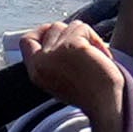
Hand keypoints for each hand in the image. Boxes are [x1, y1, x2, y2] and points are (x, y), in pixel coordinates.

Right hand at [15, 14, 132, 131]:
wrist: (105, 105)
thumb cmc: (89, 94)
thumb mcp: (59, 79)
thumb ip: (52, 59)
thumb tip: (56, 33)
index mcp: (35, 72)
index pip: (26, 41)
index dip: (42, 32)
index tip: (59, 35)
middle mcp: (40, 62)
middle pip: (54, 28)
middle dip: (73, 34)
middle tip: (87, 52)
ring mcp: (55, 52)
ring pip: (71, 26)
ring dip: (87, 37)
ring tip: (95, 57)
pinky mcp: (72, 45)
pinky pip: (83, 28)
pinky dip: (96, 40)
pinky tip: (103, 57)